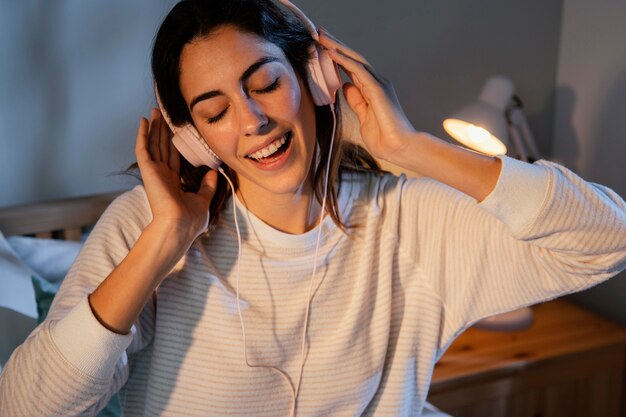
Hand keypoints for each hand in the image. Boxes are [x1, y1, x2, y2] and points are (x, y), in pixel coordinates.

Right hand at [135, 108, 216, 238]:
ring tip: (154, 111)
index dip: (173, 142)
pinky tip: (143, 121)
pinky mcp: (148, 170)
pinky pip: (143, 148)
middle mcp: (161, 175)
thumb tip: (214, 172)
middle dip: (162, 130)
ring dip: (153, 127)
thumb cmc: (190, 220)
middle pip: (161, 147)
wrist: (179, 227)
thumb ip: (208, 185)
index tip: (176, 129)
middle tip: (162, 113)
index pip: (172, 157)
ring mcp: (153, 172)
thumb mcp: (203, 199)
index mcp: (172, 183)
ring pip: (153, 144)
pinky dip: (142, 134)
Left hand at [318, 29, 415, 161]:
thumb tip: (346, 86)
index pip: (352, 67)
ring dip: (337, 47)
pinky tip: (332, 53)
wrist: (400, 148)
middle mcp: (376, 83)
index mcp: (372, 89)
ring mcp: (378, 85)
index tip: (322, 47)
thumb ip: (356, 101)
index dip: (337, 56)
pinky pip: (359, 71)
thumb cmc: (384, 137)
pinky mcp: (377, 90)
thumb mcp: (363, 117)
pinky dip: (344, 61)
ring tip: (321, 36)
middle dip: (336, 45)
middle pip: (353, 58)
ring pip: (355, 60)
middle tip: (319, 32)